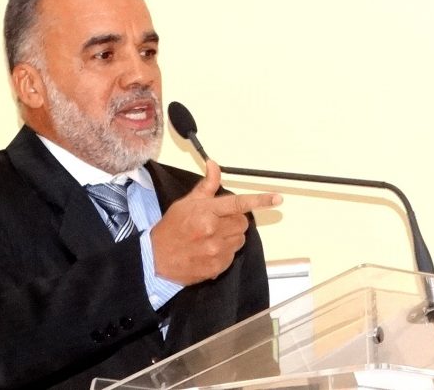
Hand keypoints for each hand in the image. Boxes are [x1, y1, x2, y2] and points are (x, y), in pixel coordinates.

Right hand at [150, 160, 281, 285]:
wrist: (155, 258)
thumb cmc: (172, 228)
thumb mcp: (186, 203)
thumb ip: (206, 186)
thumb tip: (214, 165)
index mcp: (206, 213)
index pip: (238, 204)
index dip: (259, 200)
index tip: (277, 198)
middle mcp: (213, 232)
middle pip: (242, 223)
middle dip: (235, 220)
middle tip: (218, 222)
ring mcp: (215, 251)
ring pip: (240, 240)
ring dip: (231, 237)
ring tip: (211, 237)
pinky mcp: (216, 268)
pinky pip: (232, 256)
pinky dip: (224, 252)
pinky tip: (209, 250)